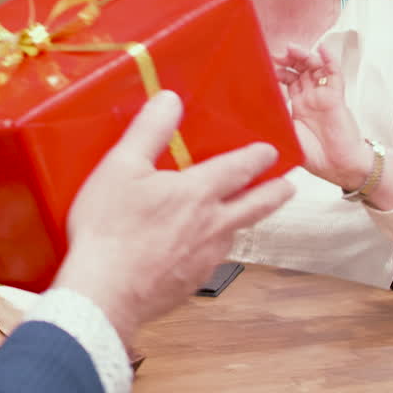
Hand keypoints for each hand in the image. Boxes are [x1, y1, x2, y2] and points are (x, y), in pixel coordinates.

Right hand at [53, 91, 293, 345]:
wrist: (105, 292)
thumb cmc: (109, 229)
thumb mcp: (121, 167)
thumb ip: (149, 131)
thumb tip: (170, 100)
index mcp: (198, 193)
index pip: (239, 169)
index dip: (257, 157)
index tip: (270, 151)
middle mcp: (211, 226)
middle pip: (256, 206)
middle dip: (275, 193)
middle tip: (288, 187)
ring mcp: (204, 258)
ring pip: (234, 234)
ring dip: (243, 221)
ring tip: (240, 214)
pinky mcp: (190, 282)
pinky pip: (210, 259)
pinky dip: (212, 247)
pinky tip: (196, 247)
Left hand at [274, 44, 367, 188]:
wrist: (339, 168)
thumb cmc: (315, 156)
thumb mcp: (285, 136)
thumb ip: (272, 124)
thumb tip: (244, 118)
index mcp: (298, 105)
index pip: (288, 79)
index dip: (278, 70)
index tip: (264, 63)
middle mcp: (311, 97)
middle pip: (301, 69)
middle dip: (289, 59)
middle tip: (277, 54)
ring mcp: (324, 95)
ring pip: (316, 68)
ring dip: (305, 56)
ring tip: (293, 49)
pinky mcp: (337, 97)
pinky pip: (335, 74)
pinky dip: (330, 60)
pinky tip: (323, 49)